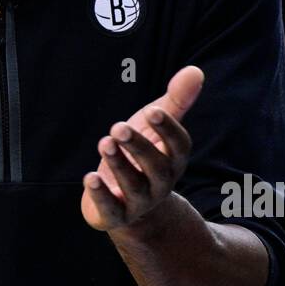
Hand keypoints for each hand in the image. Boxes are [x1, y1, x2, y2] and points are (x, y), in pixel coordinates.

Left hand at [81, 65, 203, 231]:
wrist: (128, 203)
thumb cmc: (143, 155)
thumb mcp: (155, 126)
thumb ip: (175, 101)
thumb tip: (195, 70)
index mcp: (173, 160)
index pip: (179, 146)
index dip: (168, 129)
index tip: (153, 111)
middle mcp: (160, 183)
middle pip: (156, 167)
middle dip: (139, 146)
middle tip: (119, 127)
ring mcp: (139, 201)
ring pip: (133, 186)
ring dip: (119, 164)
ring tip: (105, 142)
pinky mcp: (115, 215)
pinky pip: (110, 209)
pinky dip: (100, 195)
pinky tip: (89, 178)